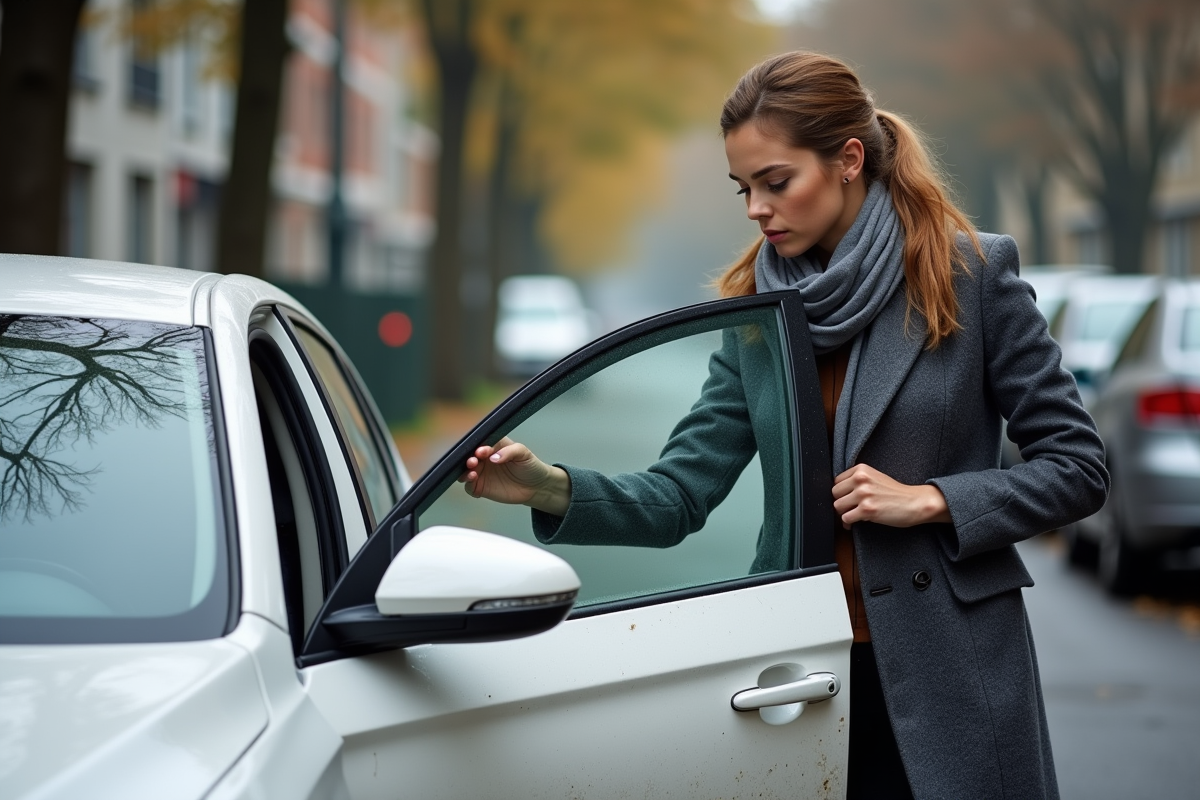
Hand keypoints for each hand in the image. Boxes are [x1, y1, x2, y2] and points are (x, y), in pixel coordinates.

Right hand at [459, 437, 571, 515]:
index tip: (482, 451)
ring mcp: (481, 473)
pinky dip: (467, 482)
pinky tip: (473, 479)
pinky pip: (468, 486)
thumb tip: (493, 457)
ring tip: (472, 469)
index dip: (478, 446)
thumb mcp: (523, 453)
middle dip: (467, 457)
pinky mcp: (481, 487)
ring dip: (464, 469)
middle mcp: (484, 459)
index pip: (480, 443)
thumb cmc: (530, 466)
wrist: (536, 487)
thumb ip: (509, 451)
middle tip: (473, 460)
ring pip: (464, 470)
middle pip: (468, 456)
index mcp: (493, 446)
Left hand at [831, 463, 950, 529]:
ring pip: (837, 506)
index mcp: (861, 469)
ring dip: (844, 514)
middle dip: (841, 503)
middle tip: (850, 509)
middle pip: (834, 494)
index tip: (848, 499)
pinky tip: (856, 523)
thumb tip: (836, 494)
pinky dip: (848, 523)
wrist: (915, 502)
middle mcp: (861, 479)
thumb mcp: (875, 477)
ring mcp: (864, 494)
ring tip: (854, 515)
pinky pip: (846, 518)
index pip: (836, 481)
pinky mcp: (867, 509)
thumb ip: (857, 481)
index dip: (841, 492)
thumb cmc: (895, 493)